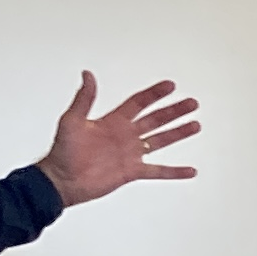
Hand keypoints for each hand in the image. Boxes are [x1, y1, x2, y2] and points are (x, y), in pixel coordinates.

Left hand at [38, 74, 200, 204]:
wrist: (61, 180)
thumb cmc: (62, 151)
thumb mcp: (71, 120)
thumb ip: (84, 99)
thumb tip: (88, 75)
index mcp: (113, 121)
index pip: (139, 103)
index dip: (154, 94)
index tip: (170, 86)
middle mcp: (125, 135)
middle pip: (156, 119)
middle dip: (174, 111)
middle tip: (191, 103)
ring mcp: (130, 154)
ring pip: (160, 141)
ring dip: (178, 133)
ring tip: (195, 125)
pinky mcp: (131, 172)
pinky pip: (158, 171)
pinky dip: (174, 172)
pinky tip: (189, 171)